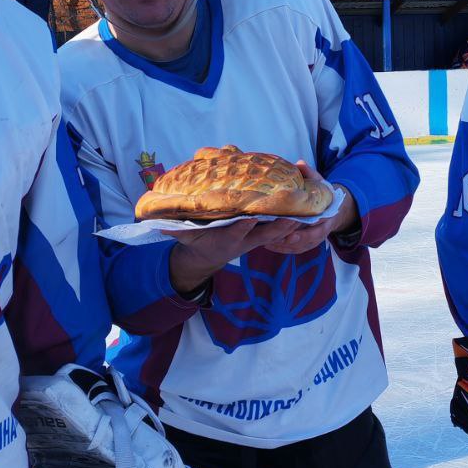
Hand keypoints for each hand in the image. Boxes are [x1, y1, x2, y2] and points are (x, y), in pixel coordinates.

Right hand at [167, 217, 300, 293]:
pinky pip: (279, 229)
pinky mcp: (261, 236)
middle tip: (294, 216)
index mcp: (226, 239)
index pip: (236, 232)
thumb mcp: (184, 237)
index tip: (250, 217)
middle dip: (279, 226)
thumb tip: (158, 223)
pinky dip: (291, 221)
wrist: (205, 258)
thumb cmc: (195, 242)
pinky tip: (304, 210)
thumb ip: (175, 230)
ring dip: (292, 224)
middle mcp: (244, 240)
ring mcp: (255, 239)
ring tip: (308, 213)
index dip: (244, 225)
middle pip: (265, 233)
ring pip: (277, 232)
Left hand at [261, 161, 357, 254]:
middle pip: (310, 238)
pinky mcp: (307, 244)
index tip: (297, 223)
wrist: (334, 210)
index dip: (310, 225)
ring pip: (301, 246)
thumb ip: (310, 174)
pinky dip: (283, 249)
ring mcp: (315, 239)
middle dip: (294, 239)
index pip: (320, 222)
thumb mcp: (319, 182)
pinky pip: (295, 250)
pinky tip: (268, 245)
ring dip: (285, 246)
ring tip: (268, 242)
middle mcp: (322, 229)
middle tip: (278, 238)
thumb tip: (299, 163)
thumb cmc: (322, 195)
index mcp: (327, 214)